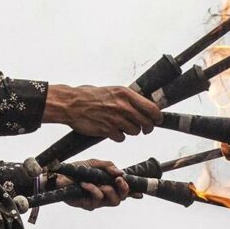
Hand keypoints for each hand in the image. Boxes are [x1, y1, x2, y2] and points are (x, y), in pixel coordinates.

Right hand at [46, 85, 160, 141]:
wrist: (71, 104)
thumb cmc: (90, 96)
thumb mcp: (113, 91)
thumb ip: (129, 99)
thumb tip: (144, 106)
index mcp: (126, 94)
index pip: (152, 108)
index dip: (157, 117)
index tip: (157, 120)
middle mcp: (123, 106)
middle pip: (146, 123)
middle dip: (147, 128)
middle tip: (144, 129)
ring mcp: (115, 119)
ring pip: (135, 132)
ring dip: (131, 131)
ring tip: (122, 126)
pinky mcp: (107, 130)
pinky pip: (121, 138)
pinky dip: (118, 136)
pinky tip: (112, 130)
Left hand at [54, 160, 132, 209]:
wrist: (60, 176)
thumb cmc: (77, 170)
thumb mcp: (94, 164)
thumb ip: (108, 166)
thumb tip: (120, 172)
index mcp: (109, 184)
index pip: (124, 190)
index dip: (134, 191)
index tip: (140, 190)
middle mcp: (105, 194)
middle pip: (122, 198)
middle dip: (124, 189)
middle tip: (119, 180)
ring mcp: (97, 201)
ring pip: (113, 201)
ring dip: (109, 190)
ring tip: (101, 183)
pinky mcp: (88, 204)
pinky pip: (97, 199)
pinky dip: (93, 190)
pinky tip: (86, 183)